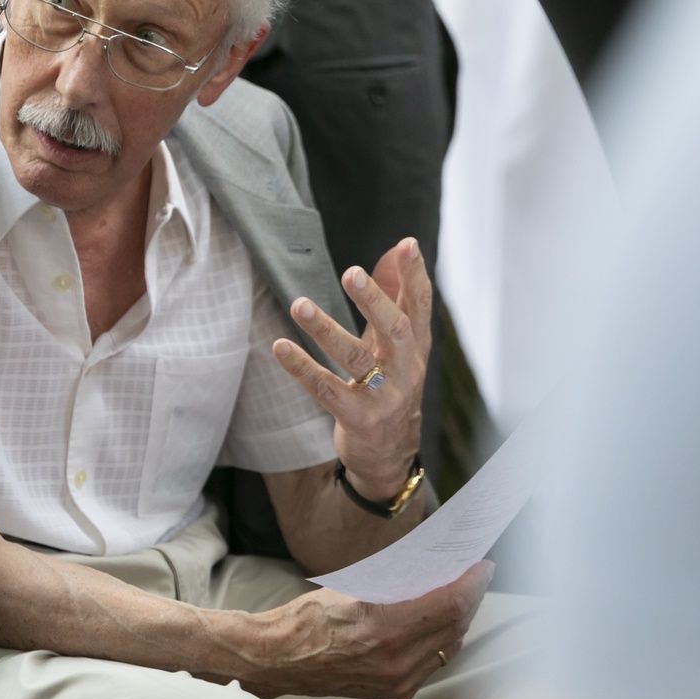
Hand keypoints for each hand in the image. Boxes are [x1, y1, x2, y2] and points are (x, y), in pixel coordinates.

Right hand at [254, 562, 492, 698]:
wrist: (280, 657)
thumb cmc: (307, 619)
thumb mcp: (353, 587)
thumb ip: (397, 582)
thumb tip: (431, 567)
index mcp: (385, 629)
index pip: (448, 605)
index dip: (471, 583)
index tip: (480, 566)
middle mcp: (397, 661)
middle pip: (454, 627)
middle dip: (470, 598)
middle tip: (475, 575)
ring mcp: (398, 681)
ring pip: (448, 647)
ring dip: (459, 619)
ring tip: (461, 595)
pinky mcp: (395, 691)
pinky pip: (433, 663)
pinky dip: (443, 640)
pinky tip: (440, 623)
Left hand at [271, 238, 431, 498]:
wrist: (390, 453)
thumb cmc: (389, 384)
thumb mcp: (396, 344)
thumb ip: (395, 296)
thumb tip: (397, 247)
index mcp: (415, 347)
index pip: (419, 306)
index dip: (416, 276)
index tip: (408, 244)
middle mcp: (406, 370)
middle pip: (395, 331)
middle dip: (373, 301)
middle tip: (350, 272)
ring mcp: (384, 398)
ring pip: (356, 360)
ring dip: (326, 330)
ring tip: (298, 305)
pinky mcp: (359, 419)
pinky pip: (327, 390)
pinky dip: (302, 368)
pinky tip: (280, 347)